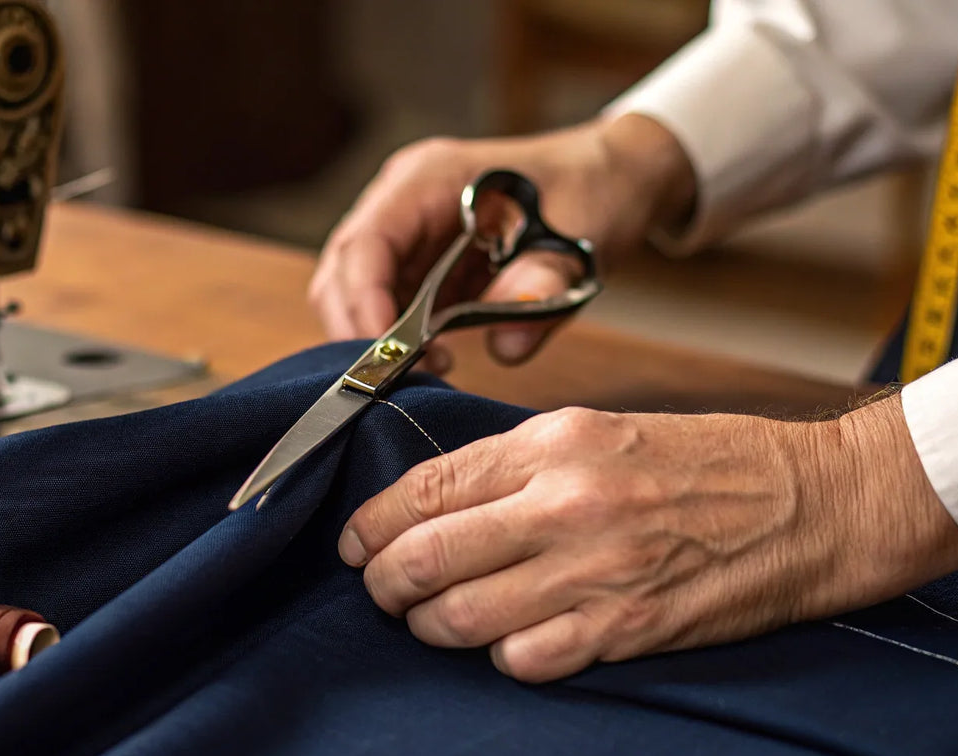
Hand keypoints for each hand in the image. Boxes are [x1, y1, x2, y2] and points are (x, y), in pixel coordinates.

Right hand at [308, 114, 695, 372]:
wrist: (613, 176)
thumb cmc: (593, 188)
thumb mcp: (581, 232)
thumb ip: (544, 282)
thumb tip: (505, 346)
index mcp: (428, 177)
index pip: (366, 242)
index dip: (365, 302)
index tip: (390, 355)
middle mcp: (403, 200)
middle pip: (344, 270)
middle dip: (361, 329)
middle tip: (403, 376)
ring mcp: (408, 231)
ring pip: (355, 292)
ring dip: (378, 338)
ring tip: (430, 368)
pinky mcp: (420, 262)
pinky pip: (388, 304)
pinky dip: (399, 338)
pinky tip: (438, 358)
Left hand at [337, 395, 957, 682]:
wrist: (818, 502)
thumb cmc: (715, 462)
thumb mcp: (605, 430)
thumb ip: (522, 461)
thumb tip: (441, 497)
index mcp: (555, 442)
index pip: (426, 487)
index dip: (373, 523)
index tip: (357, 542)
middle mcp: (565, 503)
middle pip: (425, 556)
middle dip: (385, 581)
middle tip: (382, 590)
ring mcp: (595, 570)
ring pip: (461, 616)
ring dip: (432, 626)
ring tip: (434, 621)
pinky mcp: (627, 629)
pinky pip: (525, 660)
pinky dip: (502, 657)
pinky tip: (510, 643)